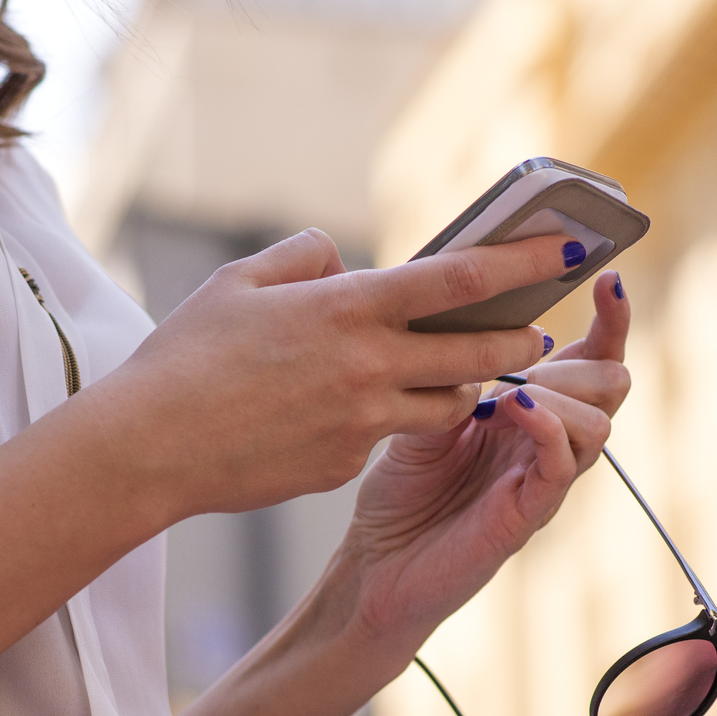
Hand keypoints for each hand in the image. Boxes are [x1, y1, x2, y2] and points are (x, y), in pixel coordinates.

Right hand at [84, 227, 587, 525]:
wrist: (150, 448)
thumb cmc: (184, 356)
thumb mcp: (240, 282)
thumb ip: (305, 258)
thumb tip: (344, 262)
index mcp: (347, 309)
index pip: (459, 280)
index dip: (521, 262)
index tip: (566, 249)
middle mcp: (368, 367)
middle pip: (475, 352)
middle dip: (516, 340)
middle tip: (537, 332)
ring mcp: (362, 424)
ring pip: (446, 404)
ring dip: (463, 387)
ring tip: (463, 372)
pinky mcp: (346, 466)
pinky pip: (385, 439)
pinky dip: (385, 421)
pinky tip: (355, 415)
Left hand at [334, 271, 632, 649]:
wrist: (375, 567)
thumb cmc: (401, 494)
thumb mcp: (425, 413)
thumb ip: (460, 373)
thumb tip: (482, 320)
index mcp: (531, 413)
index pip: (592, 362)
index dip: (610, 323)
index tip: (608, 279)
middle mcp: (547, 444)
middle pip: (611, 387)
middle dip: (590, 355)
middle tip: (540, 349)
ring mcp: (542, 480)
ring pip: (598, 424)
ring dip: (562, 393)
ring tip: (513, 391)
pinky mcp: (528, 514)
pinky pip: (563, 465)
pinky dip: (548, 428)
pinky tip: (515, 410)